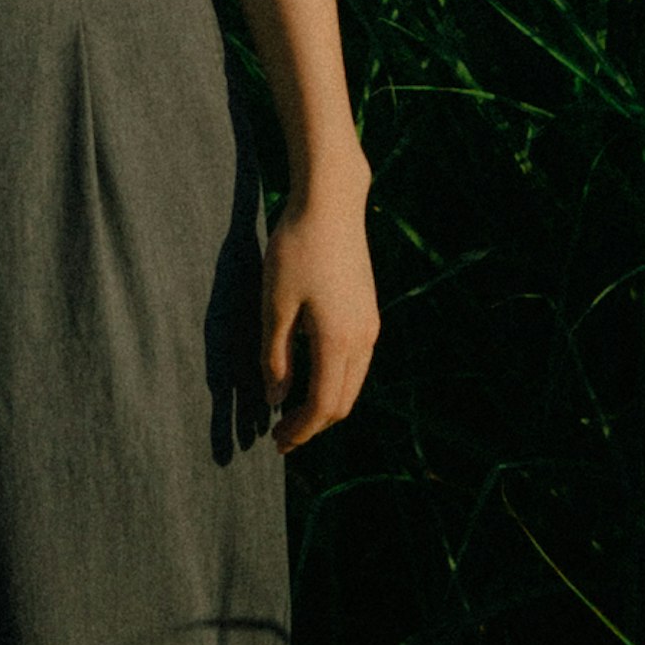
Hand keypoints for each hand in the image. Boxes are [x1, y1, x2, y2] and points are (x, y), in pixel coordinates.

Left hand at [261, 186, 379, 453]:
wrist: (331, 202)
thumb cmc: (296, 249)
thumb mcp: (274, 304)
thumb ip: (275, 357)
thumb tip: (276, 400)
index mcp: (338, 341)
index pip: (324, 406)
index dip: (301, 430)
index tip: (276, 443)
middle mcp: (363, 338)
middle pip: (343, 402)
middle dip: (313, 424)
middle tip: (281, 435)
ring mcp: (370, 324)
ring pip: (353, 383)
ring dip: (325, 403)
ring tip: (292, 410)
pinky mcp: (369, 310)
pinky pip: (356, 362)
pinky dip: (335, 380)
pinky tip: (310, 374)